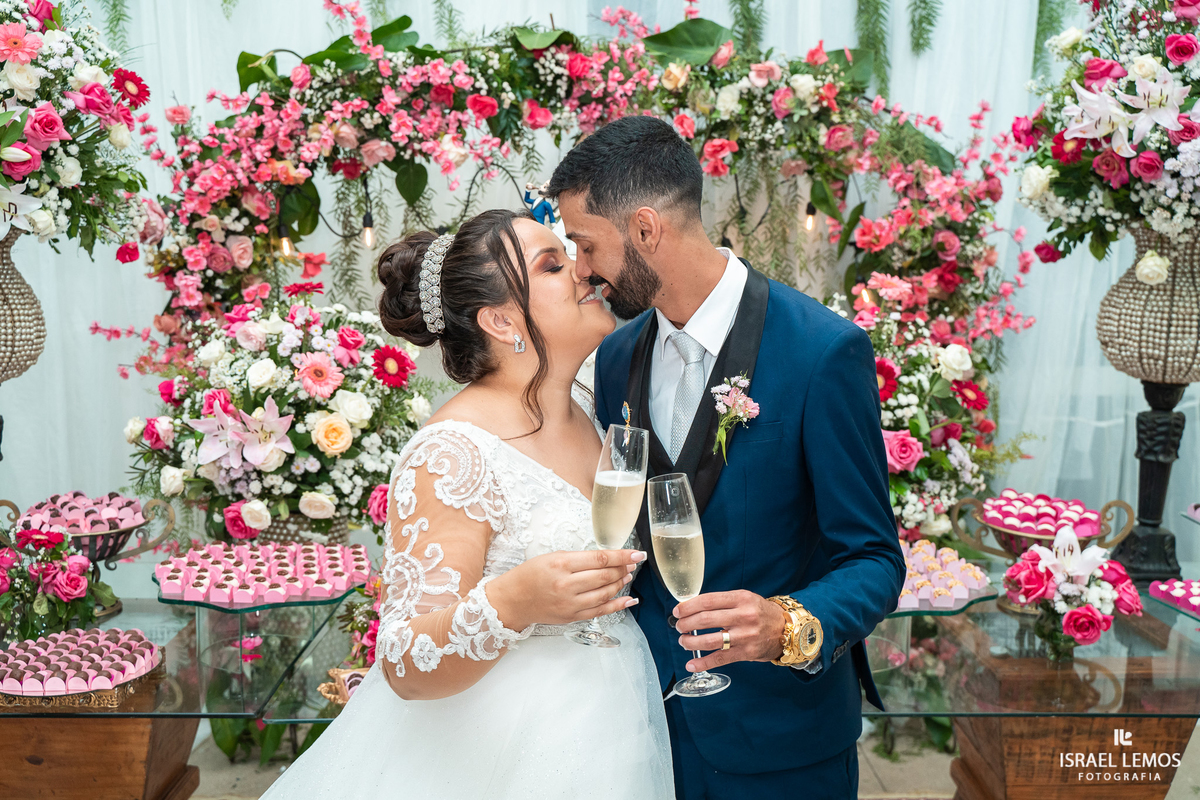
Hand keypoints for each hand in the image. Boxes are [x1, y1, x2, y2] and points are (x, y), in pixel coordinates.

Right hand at [489, 549, 644, 629]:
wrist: (513, 600)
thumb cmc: (530, 575)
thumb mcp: (552, 557)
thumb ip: (578, 558)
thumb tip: (606, 559)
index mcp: (561, 565)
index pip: (599, 559)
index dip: (621, 556)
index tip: (635, 554)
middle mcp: (566, 585)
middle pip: (605, 577)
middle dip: (623, 569)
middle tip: (632, 563)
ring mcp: (569, 604)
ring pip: (605, 594)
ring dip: (620, 584)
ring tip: (627, 576)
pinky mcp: (571, 617)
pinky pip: (600, 612)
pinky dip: (617, 605)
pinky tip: (628, 599)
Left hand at [673, 590, 787, 672]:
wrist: (786, 630)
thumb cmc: (760, 612)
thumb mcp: (744, 598)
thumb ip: (722, 602)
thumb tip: (692, 608)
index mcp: (741, 598)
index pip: (708, 601)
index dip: (688, 606)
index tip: (678, 611)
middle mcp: (743, 616)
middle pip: (705, 620)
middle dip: (686, 624)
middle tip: (679, 626)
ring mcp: (745, 636)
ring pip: (710, 640)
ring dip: (690, 642)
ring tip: (683, 641)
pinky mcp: (746, 653)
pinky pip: (720, 659)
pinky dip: (703, 663)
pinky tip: (691, 665)